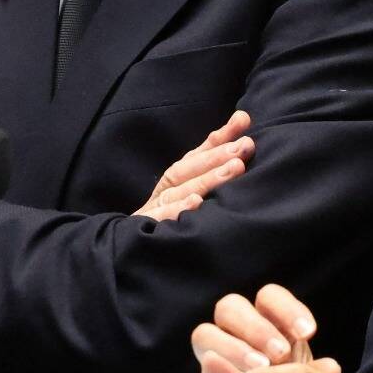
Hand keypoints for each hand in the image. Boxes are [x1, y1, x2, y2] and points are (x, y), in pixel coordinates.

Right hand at [134, 110, 252, 221]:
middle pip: (188, 169)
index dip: (220, 137)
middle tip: (245, 146)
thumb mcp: (189, 189)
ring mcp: (155, 209)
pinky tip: (197, 202)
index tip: (243, 121)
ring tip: (235, 167)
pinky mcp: (148, 229)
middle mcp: (165, 190)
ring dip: (207, 178)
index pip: (197, 154)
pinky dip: (179, 209)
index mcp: (174, 180)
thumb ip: (212, 158)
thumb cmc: (170, 218)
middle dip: (218, 156)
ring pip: (179, 190)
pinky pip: (163, 218)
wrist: (127, 252)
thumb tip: (242, 121)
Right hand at [193, 284, 341, 372]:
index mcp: (268, 329)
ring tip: (261, 369)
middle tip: (280, 353)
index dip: (285, 308)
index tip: (308, 333)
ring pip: (206, 334)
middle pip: (230, 307)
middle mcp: (237, 338)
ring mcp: (216, 362)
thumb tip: (332, 367)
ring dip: (235, 348)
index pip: (268, 298)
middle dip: (256, 327)